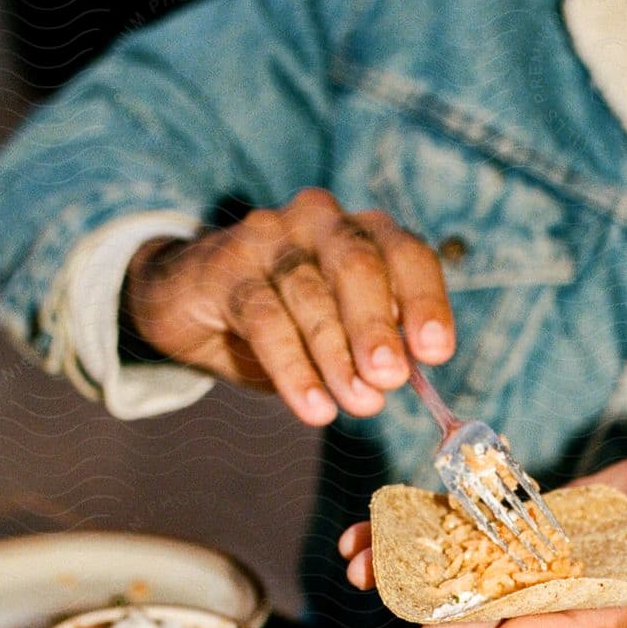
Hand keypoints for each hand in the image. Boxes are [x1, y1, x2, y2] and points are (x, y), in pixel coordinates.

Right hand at [122, 190, 454, 424]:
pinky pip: (264, 317)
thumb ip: (374, 348)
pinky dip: (292, 367)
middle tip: (389, 378)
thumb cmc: (285, 317)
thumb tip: (399, 381)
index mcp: (364, 232)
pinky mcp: (225, 266)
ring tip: (357, 403)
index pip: (408, 256)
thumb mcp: (339, 332)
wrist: (191, 300)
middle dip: (377, 326)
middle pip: (357, 265)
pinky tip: (312, 405)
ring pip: (310, 293)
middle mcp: (321, 221)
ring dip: (336, 356)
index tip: (435, 353)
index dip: (426, 302)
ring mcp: (269, 237)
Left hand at [338, 412, 626, 627]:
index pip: (598, 618)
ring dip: (420, 586)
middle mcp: (581, 590)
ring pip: (476, 586)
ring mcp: (544, 569)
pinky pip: (460, 545)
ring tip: (364, 576)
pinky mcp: (516, 540)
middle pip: (522, 618)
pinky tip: (362, 535)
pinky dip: (413, 541)